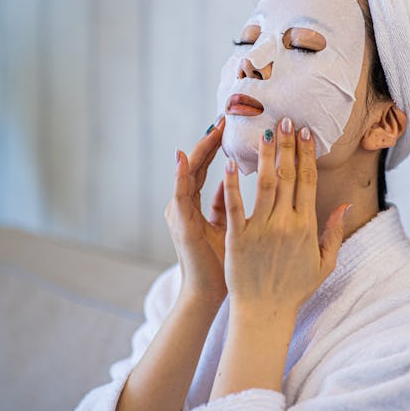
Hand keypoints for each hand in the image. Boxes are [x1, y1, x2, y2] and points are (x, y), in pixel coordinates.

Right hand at [165, 115, 228, 306]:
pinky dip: (180, 174)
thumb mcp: (226, 228)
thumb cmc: (221, 264)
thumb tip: (230, 182)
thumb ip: (222, 205)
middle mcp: (182, 205)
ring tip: (213, 127)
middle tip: (225, 115)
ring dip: (200, 149)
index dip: (216, 145)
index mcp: (193, 205)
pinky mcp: (180, 223)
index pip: (205, 167)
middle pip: (196, 164)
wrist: (208, 295)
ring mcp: (179, 212)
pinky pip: (179, 194)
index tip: (230, 124)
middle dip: (210, 140)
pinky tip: (184, 156)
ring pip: (188, 172)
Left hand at [221, 117, 349, 317]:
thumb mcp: (324, 263)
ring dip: (264, 156)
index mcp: (306, 226)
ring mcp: (261, 230)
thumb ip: (334, 232)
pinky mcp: (238, 239)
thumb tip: (345, 206)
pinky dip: (232, 184)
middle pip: (288, 176)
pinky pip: (235, 207)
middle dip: (287, 145)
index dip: (307, 154)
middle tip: (285, 120)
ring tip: (263, 132)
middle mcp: (285, 223)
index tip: (304, 133)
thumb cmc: (293, 289)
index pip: (308, 181)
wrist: (265, 313)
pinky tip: (229, 164)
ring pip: (264, 184)